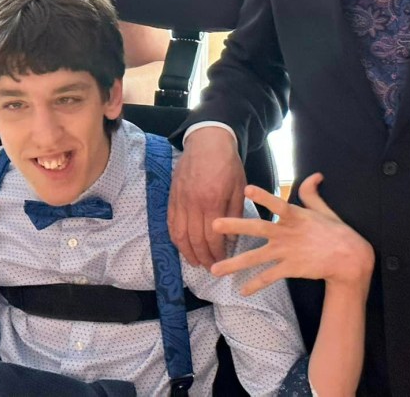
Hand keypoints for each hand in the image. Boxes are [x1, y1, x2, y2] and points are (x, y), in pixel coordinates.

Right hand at [168, 127, 245, 266]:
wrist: (207, 142)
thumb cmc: (228, 165)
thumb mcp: (239, 188)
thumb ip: (234, 215)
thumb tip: (231, 239)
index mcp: (212, 201)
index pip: (212, 237)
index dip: (217, 253)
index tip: (224, 262)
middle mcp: (192, 204)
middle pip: (195, 240)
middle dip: (203, 257)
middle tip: (210, 268)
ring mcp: (179, 201)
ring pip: (179, 234)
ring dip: (187, 252)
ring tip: (196, 262)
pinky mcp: (172, 197)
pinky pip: (171, 223)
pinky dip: (175, 238)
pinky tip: (182, 246)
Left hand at [210, 173, 373, 295]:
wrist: (349, 258)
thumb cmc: (335, 231)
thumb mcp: (323, 209)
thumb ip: (311, 193)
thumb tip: (315, 174)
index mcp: (295, 215)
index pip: (277, 203)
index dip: (262, 197)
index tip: (246, 190)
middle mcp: (287, 233)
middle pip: (257, 228)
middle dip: (235, 226)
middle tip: (213, 225)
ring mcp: (287, 252)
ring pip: (256, 258)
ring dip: (234, 263)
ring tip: (214, 269)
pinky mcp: (290, 269)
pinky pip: (268, 277)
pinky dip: (254, 284)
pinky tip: (241, 290)